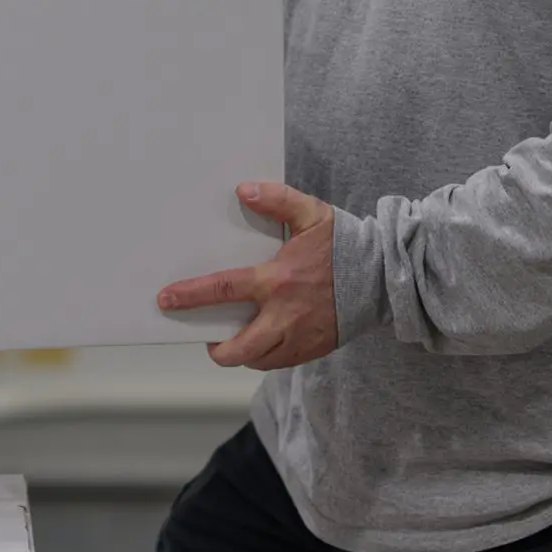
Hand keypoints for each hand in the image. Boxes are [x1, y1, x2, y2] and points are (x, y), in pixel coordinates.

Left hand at [159, 182, 338, 371]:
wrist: (384, 276)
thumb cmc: (346, 245)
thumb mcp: (312, 213)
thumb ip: (277, 199)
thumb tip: (244, 190)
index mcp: (278, 281)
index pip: (224, 289)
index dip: (191, 296)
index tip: (167, 301)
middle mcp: (285, 316)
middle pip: (240, 348)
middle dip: (218, 350)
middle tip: (209, 339)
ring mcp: (301, 337)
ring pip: (260, 360)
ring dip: (243, 354)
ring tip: (236, 339)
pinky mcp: (315, 349)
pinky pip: (281, 362)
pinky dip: (266, 356)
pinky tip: (264, 340)